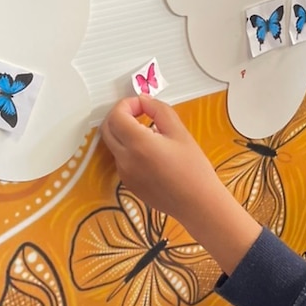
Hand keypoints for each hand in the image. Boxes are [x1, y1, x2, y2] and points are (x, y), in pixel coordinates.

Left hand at [100, 95, 221, 222]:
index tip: (141, 104)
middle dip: (120, 116)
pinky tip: (151, 152)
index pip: (116, 116)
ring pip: (113, 144)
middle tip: (139, 113)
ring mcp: (125, 174)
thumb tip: (144, 101)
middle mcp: (126, 160)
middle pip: (107, 129)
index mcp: (139, 144)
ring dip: (123, 132)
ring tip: (149, 133)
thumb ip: (159, 110)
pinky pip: (121, 159)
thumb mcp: (180, 132)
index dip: (126, 104)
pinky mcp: (128, 184)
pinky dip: (128, 149)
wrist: (198, 204)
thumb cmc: (194, 169)